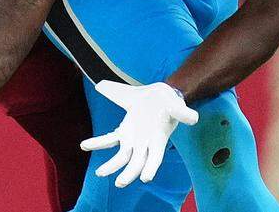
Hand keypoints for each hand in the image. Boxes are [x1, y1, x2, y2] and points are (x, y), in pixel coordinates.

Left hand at [81, 81, 198, 186]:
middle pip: (137, 162)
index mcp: (158, 138)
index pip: (156, 157)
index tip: (145, 178)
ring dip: (112, 165)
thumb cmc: (169, 103)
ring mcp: (134, 138)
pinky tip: (85, 145)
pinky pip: (109, 140)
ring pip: (122, 157)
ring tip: (100, 173)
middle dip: (129, 173)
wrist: (161, 95)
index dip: (151, 167)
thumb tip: (194, 118)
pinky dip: (98, 143)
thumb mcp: (176, 105)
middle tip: (119, 183)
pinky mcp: (124, 131)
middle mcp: (145, 143)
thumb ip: (182, 112)